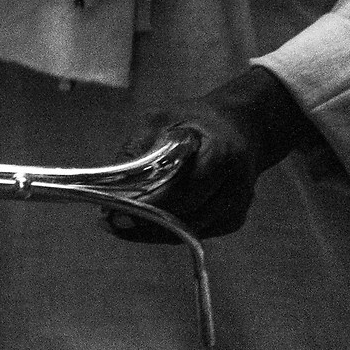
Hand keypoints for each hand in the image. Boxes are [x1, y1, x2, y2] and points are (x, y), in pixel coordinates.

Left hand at [105, 66, 316, 243]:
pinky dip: (168, 232)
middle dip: (147, 221)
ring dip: (153, 231)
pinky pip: (195, 232)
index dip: (153, 202)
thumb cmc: (196, 120)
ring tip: (118, 224)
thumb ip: (140, 146)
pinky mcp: (233, 220)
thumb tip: (110, 180)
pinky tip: (142, 224)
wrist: (239, 127)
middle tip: (110, 220)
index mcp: (223, 152)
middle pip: (188, 214)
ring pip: (189, 230)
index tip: (119, 208)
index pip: (187, 187)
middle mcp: (236, 185)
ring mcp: (237, 206)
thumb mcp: (163, 117)